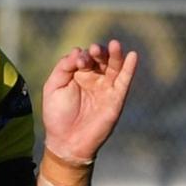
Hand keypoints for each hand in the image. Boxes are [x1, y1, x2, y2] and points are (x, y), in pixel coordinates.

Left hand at [43, 39, 137, 161]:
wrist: (67, 141)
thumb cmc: (57, 114)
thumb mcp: (53, 86)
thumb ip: (63, 67)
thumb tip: (78, 50)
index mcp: (77, 74)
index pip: (83, 57)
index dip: (82, 56)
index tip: (77, 63)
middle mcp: (93, 78)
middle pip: (100, 58)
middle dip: (98, 52)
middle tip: (94, 50)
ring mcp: (106, 88)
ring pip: (114, 66)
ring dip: (115, 54)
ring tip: (115, 45)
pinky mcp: (116, 98)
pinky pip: (125, 80)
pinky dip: (130, 68)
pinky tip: (133, 56)